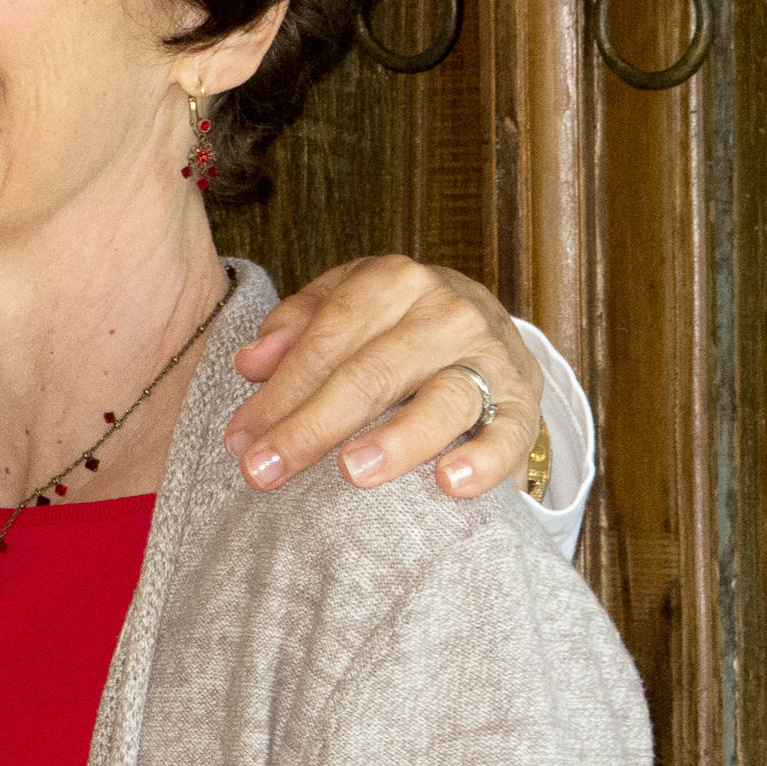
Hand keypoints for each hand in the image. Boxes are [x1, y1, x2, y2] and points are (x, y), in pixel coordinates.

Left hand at [221, 255, 543, 498]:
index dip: (279, 391)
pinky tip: (449, 484)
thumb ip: (295, 329)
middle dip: (311, 426)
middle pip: (370, 373)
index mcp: (392, 281)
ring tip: (351, 471)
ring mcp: (489, 356)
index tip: (240, 439)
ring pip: (441, 399)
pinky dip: (483, 459)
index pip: (326, 338)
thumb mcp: (344, 305)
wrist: (490, 325)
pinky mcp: (525, 401)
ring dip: (395, 439)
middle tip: (265, 471)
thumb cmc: (396, 324)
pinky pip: (510, 433)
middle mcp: (444, 312)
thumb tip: (249, 362)